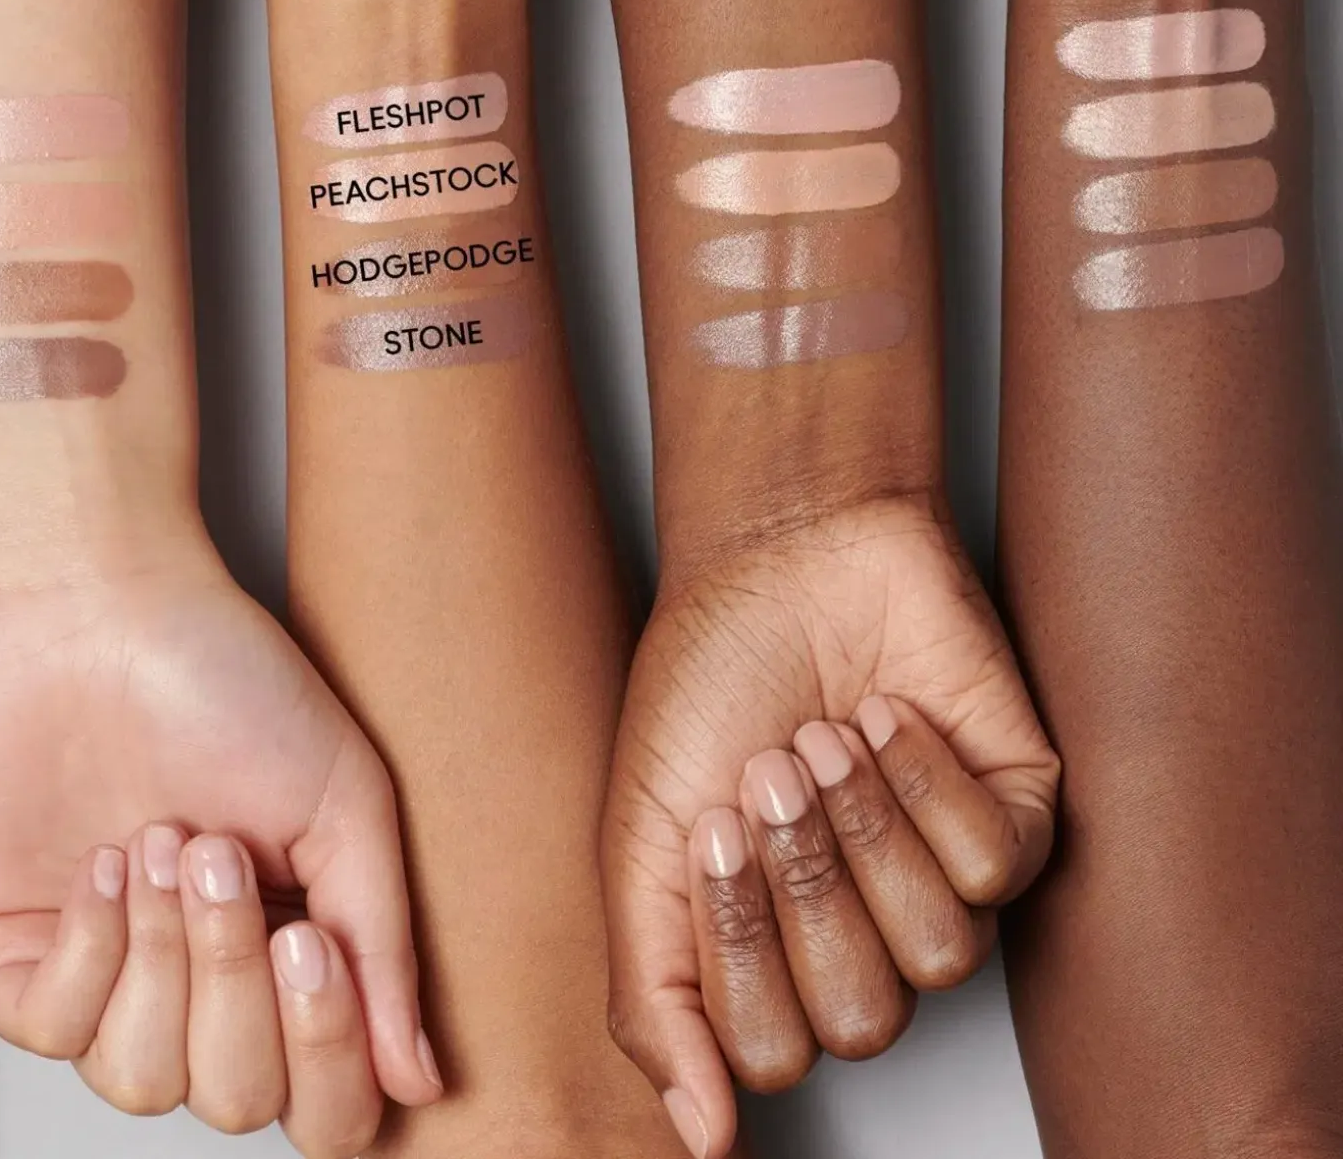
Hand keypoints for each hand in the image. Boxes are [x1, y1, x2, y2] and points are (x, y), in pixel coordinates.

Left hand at [0, 541, 439, 1154]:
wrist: (87, 596)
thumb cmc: (219, 671)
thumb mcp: (341, 799)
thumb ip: (382, 943)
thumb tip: (419, 1079)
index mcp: (284, 945)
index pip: (323, 1097)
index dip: (327, 1053)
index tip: (312, 941)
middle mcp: (193, 976)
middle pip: (236, 1096)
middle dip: (234, 979)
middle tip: (222, 853)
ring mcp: (99, 970)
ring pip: (144, 1080)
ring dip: (167, 958)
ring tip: (162, 842)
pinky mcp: (10, 955)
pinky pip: (57, 1032)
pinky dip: (93, 949)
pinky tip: (105, 859)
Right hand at [604, 500, 1059, 1158]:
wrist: (783, 555)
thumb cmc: (705, 683)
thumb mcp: (641, 839)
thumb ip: (654, 993)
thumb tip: (701, 1141)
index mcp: (770, 954)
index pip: (774, 1051)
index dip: (743, 950)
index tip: (709, 828)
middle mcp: (862, 937)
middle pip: (864, 1018)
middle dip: (805, 883)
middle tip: (768, 770)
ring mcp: (941, 882)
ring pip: (939, 954)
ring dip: (866, 828)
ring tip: (825, 735)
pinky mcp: (1015, 820)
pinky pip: (991, 868)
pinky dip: (924, 779)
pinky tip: (886, 716)